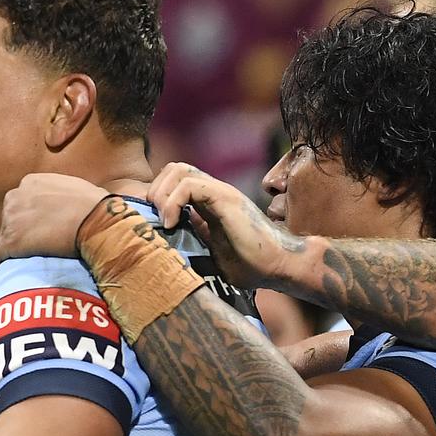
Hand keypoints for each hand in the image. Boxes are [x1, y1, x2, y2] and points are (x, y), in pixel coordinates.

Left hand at [0, 173, 107, 268]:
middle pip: (10, 217)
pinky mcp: (11, 241)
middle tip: (36, 245)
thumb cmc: (95, 206)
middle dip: (20, 230)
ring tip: (27, 260)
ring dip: (14, 248)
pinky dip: (1, 264)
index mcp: (31, 182)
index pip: (22, 201)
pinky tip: (6, 271)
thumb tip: (69, 202)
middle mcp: (16, 196)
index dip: (30, 217)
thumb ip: (60, 192)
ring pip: (5, 236)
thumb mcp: (75, 187)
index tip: (40, 228)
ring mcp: (11, 219)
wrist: (97, 223)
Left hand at [147, 163, 302, 288]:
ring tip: (164, 222)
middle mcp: (214, 192)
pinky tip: (171, 225)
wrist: (279, 266)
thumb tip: (165, 247)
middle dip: (155, 191)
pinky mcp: (225, 198)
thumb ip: (194, 240)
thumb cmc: (250, 266)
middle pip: (173, 169)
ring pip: (178, 170)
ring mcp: (220, 192)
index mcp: (209, 203)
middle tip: (156, 220)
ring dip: (162, 194)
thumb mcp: (212, 253)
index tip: (155, 223)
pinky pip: (189, 185)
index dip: (158, 196)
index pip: (175, 180)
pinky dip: (172, 203)